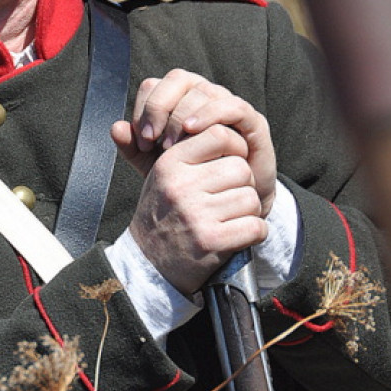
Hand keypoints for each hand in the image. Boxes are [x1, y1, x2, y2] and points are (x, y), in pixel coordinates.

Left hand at [111, 69, 275, 214]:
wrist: (225, 202)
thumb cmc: (190, 177)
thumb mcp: (155, 165)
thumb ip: (134, 147)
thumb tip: (115, 127)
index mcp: (178, 99)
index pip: (155, 85)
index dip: (144, 108)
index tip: (140, 140)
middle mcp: (202, 94)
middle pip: (177, 80)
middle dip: (159, 108)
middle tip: (151, 140)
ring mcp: (227, 104)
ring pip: (202, 91)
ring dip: (180, 116)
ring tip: (170, 145)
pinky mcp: (251, 120)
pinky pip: (231, 105)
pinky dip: (209, 114)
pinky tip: (192, 131)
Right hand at [111, 70, 276, 294]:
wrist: (148, 267)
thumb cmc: (160, 216)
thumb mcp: (159, 177)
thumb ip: (176, 148)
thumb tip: (135, 123)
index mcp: (170, 164)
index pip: (219, 135)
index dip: (234, 147)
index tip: (230, 162)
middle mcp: (181, 186)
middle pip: (241, 168)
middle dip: (242, 185)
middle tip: (227, 199)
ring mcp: (196, 214)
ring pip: (251, 198)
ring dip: (248, 211)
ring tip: (229, 218)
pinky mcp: (212, 240)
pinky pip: (255, 226)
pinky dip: (253, 233)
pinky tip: (237, 236)